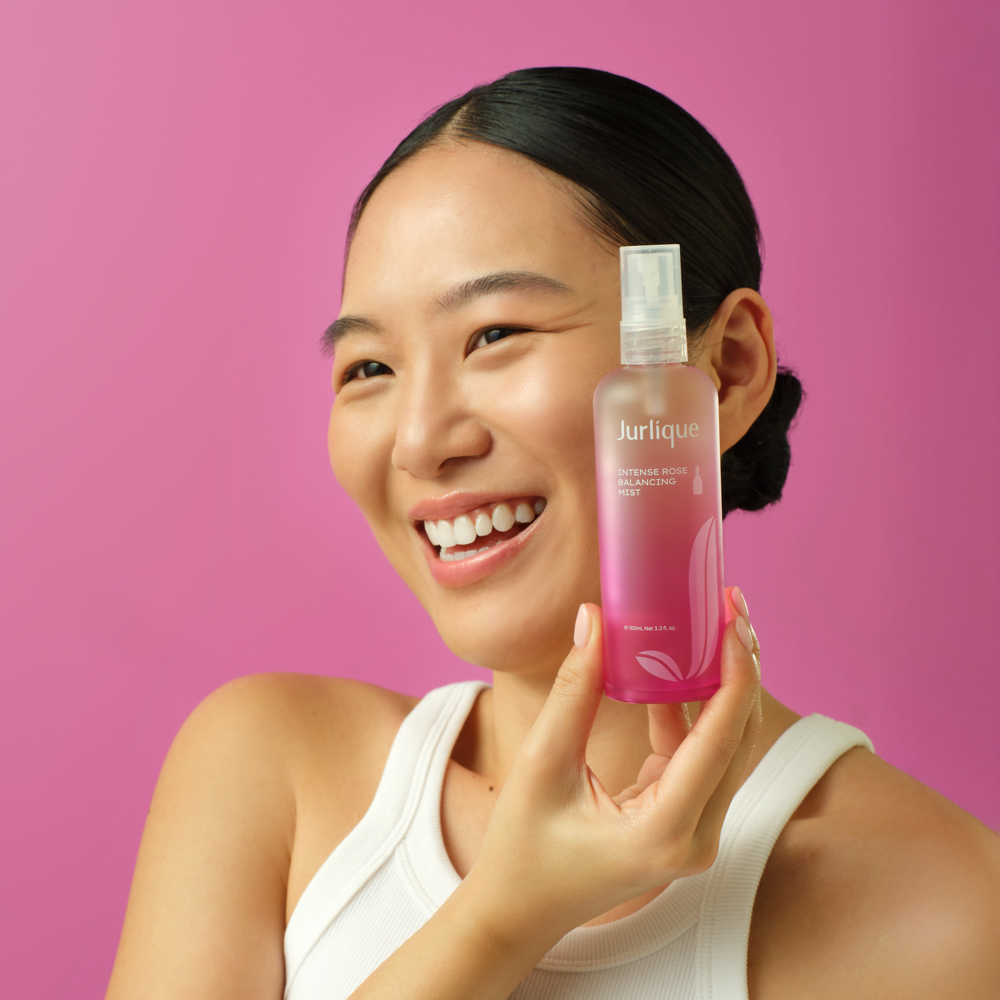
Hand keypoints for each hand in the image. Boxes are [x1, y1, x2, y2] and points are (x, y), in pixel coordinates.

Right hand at [462, 588, 761, 951]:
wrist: (519, 910)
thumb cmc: (522, 848)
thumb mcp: (542, 763)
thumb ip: (574, 689)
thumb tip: (595, 620)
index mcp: (666, 830)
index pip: (719, 739)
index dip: (733, 671)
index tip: (732, 618)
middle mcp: (696, 838)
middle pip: (738, 739)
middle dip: (738, 668)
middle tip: (728, 607)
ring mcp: (694, 835)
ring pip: (725, 747)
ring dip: (718, 687)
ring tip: (709, 627)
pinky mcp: (681, 824)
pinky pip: (699, 758)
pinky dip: (689, 713)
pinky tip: (669, 672)